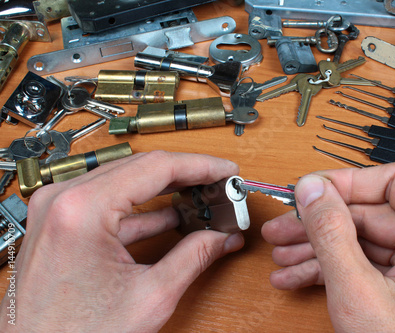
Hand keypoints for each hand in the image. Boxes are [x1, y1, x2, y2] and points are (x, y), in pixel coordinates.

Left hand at [0, 151, 243, 331]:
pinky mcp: (60, 222)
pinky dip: (142, 208)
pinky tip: (170, 215)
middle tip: (217, 185)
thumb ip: (193, 258)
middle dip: (185, 177)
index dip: (199, 166)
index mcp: (83, 210)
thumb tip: (221, 237)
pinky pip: (108, 201)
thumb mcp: (149, 297)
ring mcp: (58, 209)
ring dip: (165, 190)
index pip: (155, 167)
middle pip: (139, 168)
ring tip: (200, 198)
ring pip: (125, 181)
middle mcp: (64, 200)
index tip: (224, 169)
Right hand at [262, 163, 394, 331]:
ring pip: (362, 243)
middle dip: (319, 226)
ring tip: (281, 259)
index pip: (393, 182)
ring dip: (318, 251)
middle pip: (370, 215)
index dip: (344, 183)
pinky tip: (297, 278)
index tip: (308, 190)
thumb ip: (331, 234)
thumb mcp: (361, 292)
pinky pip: (366, 267)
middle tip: (282, 230)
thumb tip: (311, 190)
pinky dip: (332, 272)